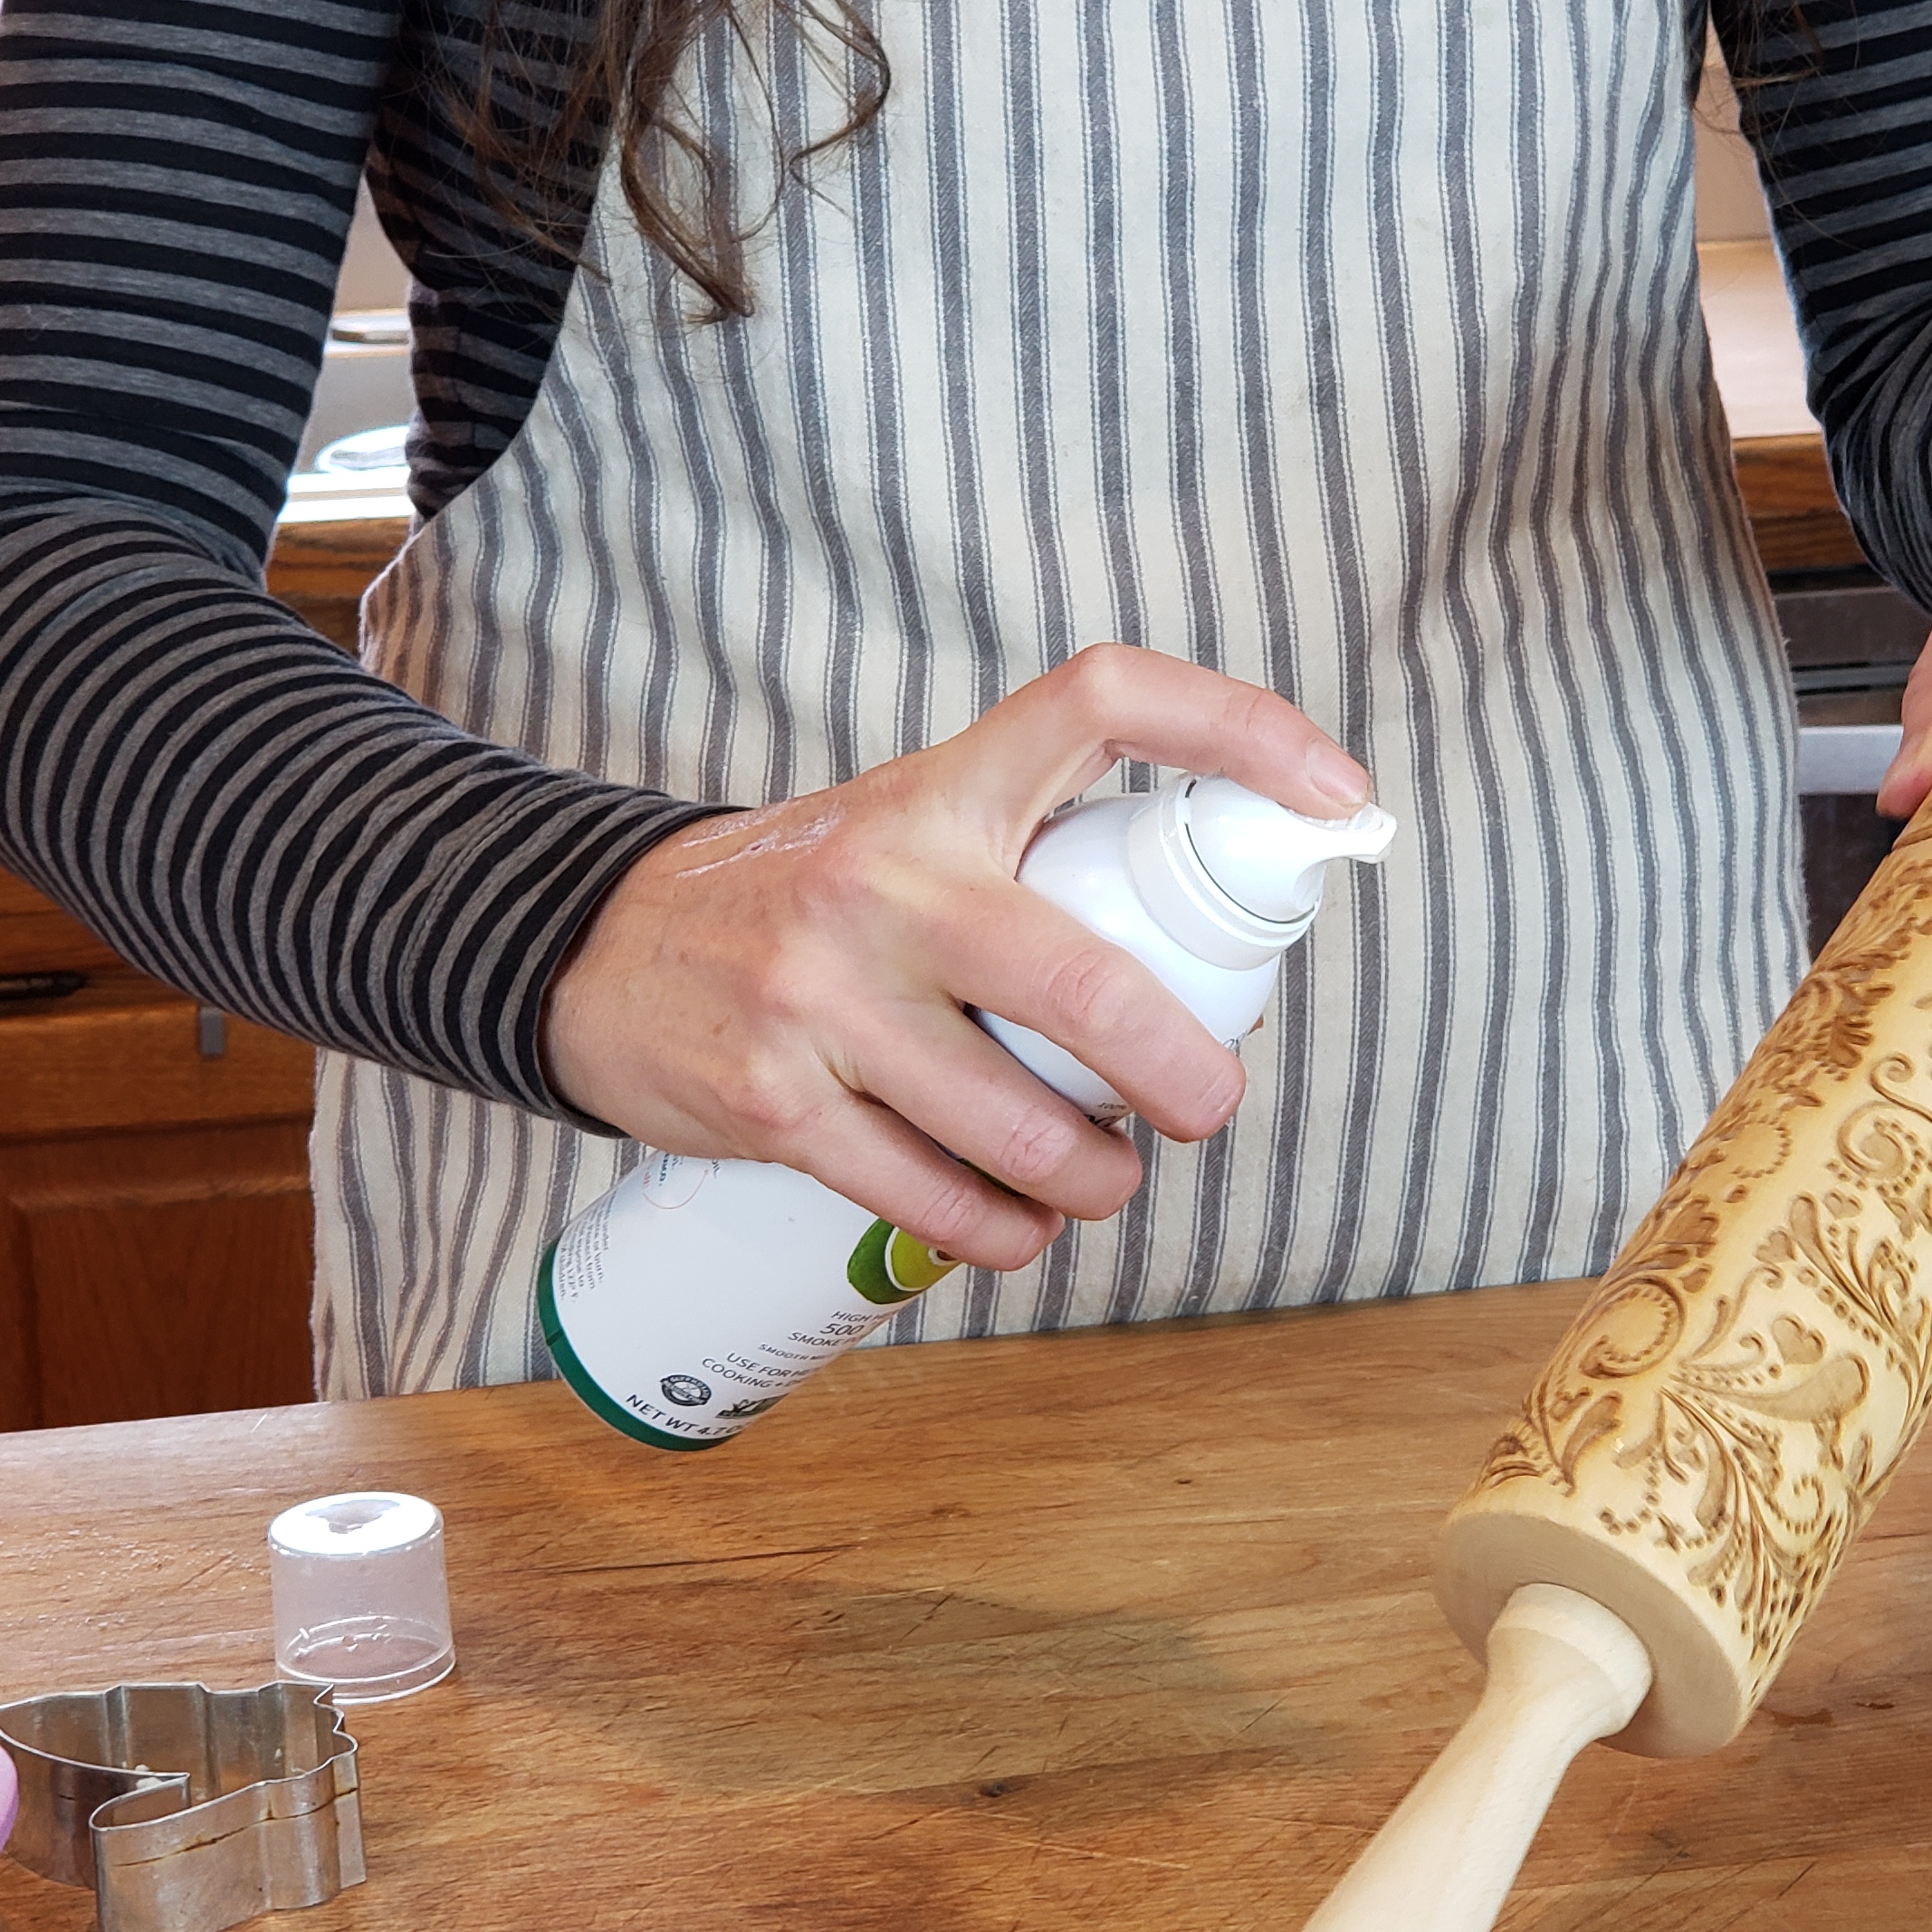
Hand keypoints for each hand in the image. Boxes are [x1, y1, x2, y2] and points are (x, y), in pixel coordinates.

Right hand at [543, 644, 1373, 1270]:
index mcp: (941, 789)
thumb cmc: (804, 898)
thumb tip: (1211, 964)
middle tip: (1210, 1108)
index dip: (1241, 729)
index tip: (1335, 792)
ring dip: (1096, 1180)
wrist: (595, 948)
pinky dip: (1004, 1233)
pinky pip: (934, 1200)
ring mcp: (821, 997)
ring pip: (1023, 1129)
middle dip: (1186, 1078)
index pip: (1106, 698)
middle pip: (1090, 988)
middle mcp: (885, 880)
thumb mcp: (911, 831)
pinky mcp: (773, 1103)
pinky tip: (1020, 1226)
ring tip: (1101, 1177)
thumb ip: (1034, 862)